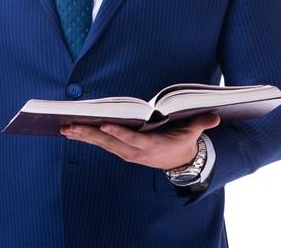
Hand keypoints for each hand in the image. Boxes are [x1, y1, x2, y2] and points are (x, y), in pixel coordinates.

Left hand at [62, 113, 220, 169]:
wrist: (180, 163)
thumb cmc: (184, 142)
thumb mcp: (193, 133)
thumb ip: (201, 123)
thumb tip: (215, 116)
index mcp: (151, 146)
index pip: (132, 139)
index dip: (118, 133)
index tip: (104, 125)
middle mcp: (135, 152)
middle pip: (109, 143)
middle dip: (88, 134)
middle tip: (69, 126)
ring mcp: (126, 153)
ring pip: (101, 144)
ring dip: (82, 136)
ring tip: (64, 128)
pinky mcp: (122, 152)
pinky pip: (101, 145)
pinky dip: (86, 138)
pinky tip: (72, 132)